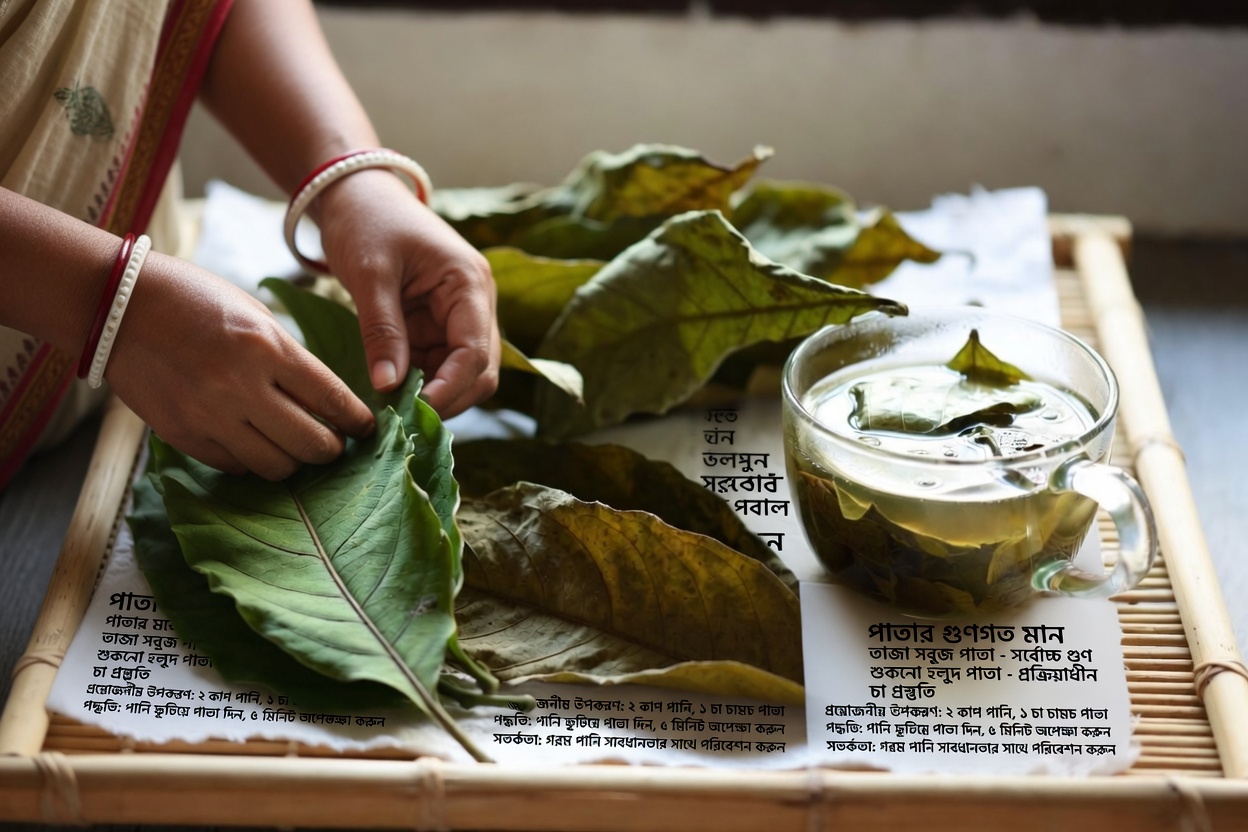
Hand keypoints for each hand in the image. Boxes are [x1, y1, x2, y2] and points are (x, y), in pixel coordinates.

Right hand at [106, 253, 374, 479]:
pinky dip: (253, 462)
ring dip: (294, 462)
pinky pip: (235, 466)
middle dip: (333, 449)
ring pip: (276, 466)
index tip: (367, 429)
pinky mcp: (184, 435)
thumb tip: (325, 399)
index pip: (332, 399)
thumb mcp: (255, 315)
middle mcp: (242, 386)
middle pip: (311, 444)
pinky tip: (257, 445)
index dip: (357, 421)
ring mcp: (210, 415)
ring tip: (296, 448)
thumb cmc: (194, 300)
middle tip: (335, 444)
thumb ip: (290, 357)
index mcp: (268, 347)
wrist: (118, 307)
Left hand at [313, 169, 500, 417]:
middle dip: (446, 399)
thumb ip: (382, 331)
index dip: (449, 388)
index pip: (475, 352)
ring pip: (459, 377)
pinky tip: (387, 394)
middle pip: (479, 372)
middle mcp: (475, 306)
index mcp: (470, 285)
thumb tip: (388, 389)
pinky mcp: (436, 328)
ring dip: (430, 396)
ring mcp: (457, 319)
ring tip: (390, 410)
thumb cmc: (367, 221)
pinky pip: (435, 368)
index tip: (414, 411)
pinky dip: (415, 385)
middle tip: (402, 421)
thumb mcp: (370, 274)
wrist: (355, 194)